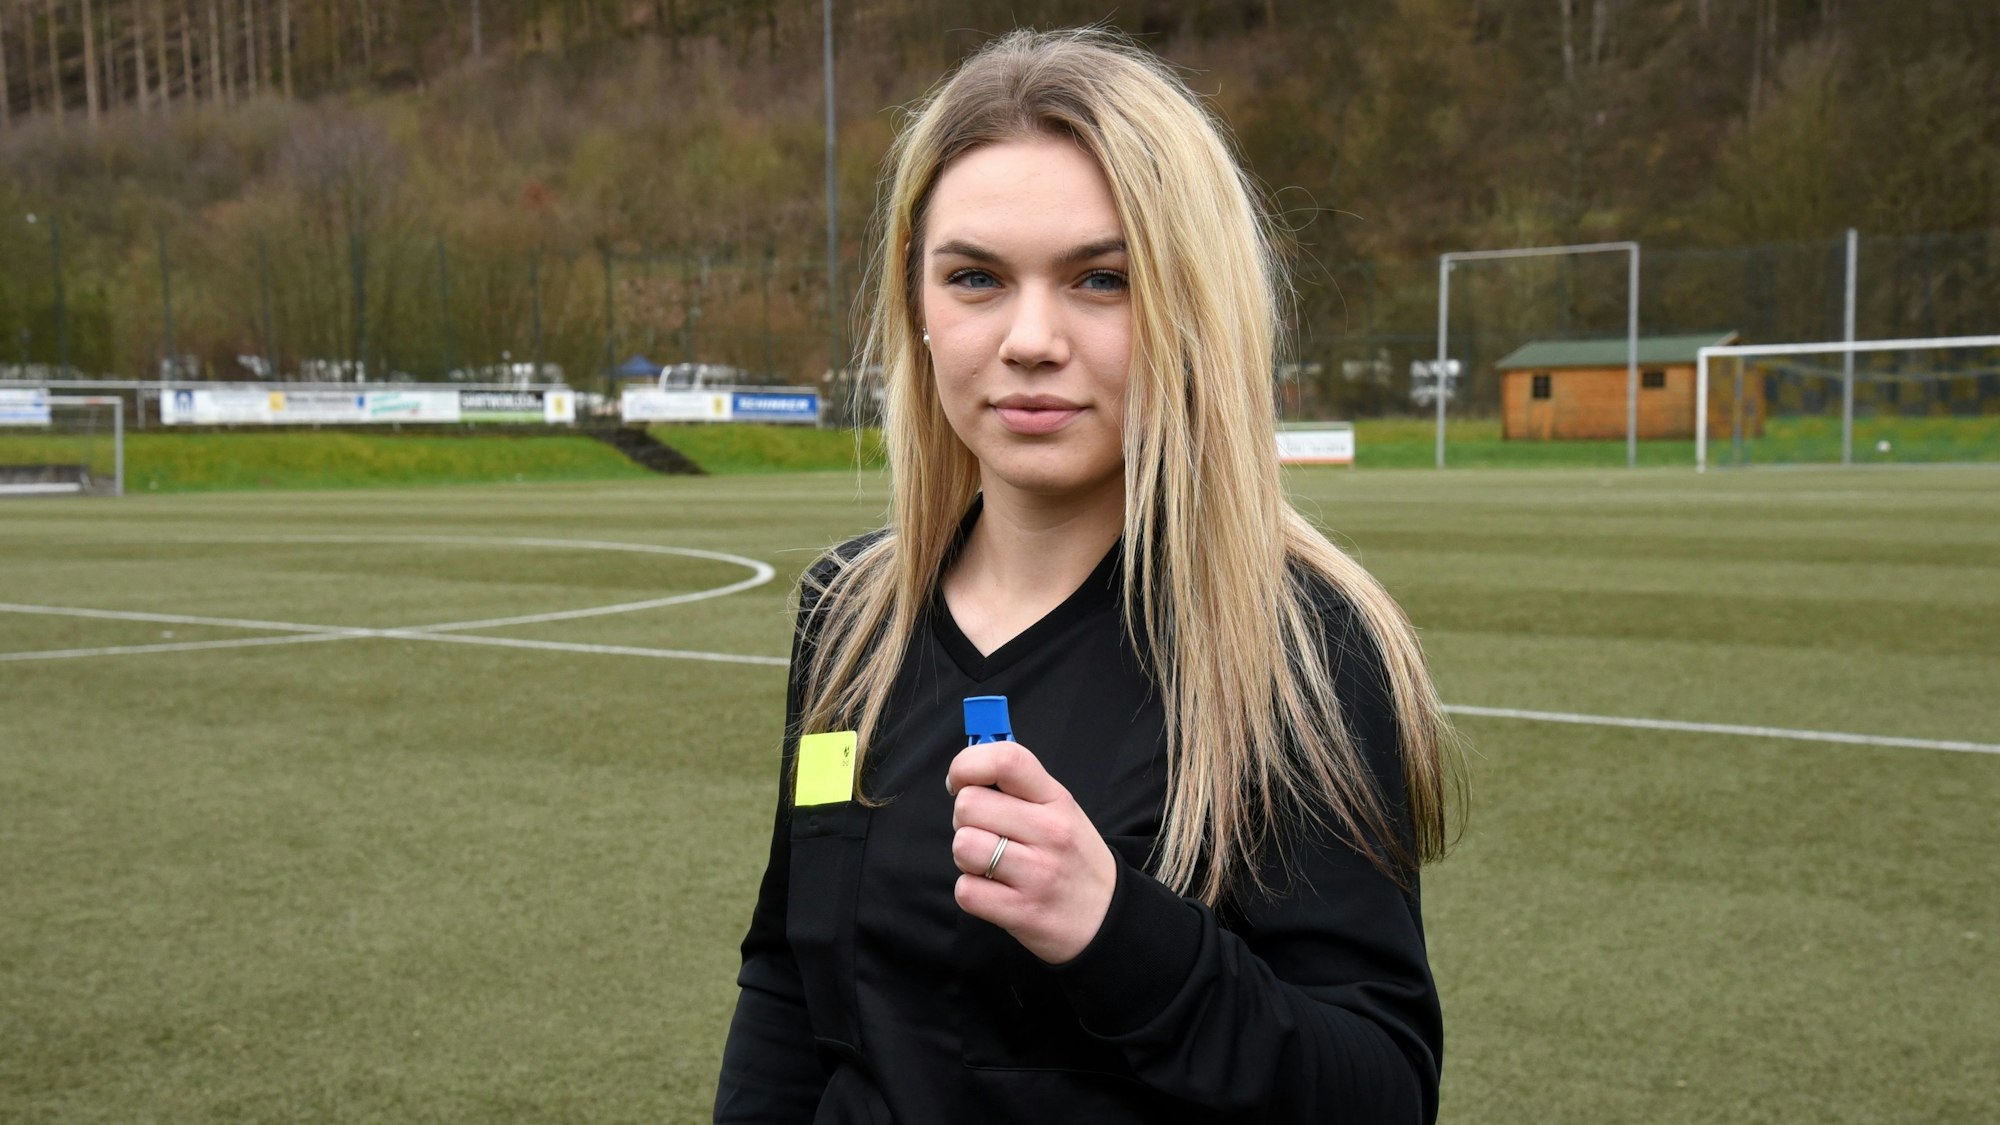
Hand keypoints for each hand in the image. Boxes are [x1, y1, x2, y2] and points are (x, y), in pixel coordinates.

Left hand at [945, 740, 1117, 964]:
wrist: (1108, 918)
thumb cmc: (1072, 858)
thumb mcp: (1061, 810)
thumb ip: (1019, 787)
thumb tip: (966, 770)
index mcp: (1056, 799)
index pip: (1006, 760)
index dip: (967, 764)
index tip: (960, 782)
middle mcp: (1049, 831)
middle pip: (969, 804)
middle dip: (965, 819)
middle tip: (986, 833)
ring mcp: (1036, 873)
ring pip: (963, 845)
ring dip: (967, 856)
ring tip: (991, 864)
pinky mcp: (1021, 911)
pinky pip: (966, 890)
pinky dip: (973, 892)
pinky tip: (996, 891)